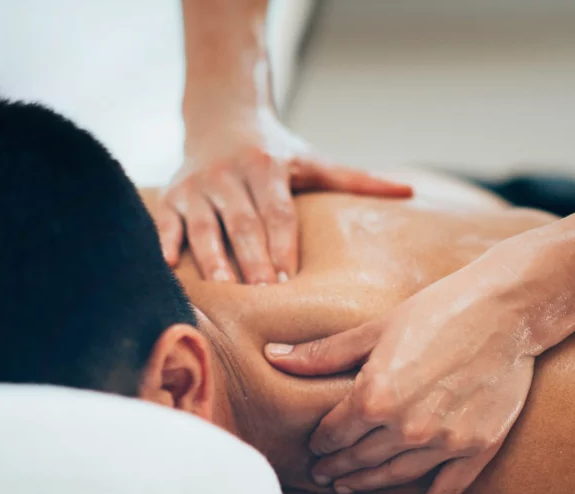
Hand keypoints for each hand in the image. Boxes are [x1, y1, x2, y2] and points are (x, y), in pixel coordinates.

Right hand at [155, 110, 411, 281]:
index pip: (277, 211)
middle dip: (251, 258)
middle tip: (260, 294)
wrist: (222, 116)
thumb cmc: (276, 151)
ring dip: (211, 258)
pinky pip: (166, 221)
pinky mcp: (173, 195)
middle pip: (243, 222)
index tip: (287, 277)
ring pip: (204, 225)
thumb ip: (356, 179)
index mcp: (267, 167)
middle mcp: (229, 174)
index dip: (282, 243)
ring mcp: (197, 185)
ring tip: (222, 289)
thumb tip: (409, 191)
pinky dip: (165, 242)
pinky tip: (168, 267)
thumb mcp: (314, 160)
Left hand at [265, 248, 540, 493]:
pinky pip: (444, 490)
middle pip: (360, 458)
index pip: (335, 432)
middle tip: (323, 473)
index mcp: (375, 395)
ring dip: (367, 484)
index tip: (316, 445)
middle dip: (337, 466)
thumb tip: (275, 356)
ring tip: (349, 485)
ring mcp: (443, 442)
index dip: (321, 442)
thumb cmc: (438, 310)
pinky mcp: (476, 448)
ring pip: (394, 476)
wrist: (506, 310)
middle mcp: (406, 426)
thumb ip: (324, 353)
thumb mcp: (376, 329)